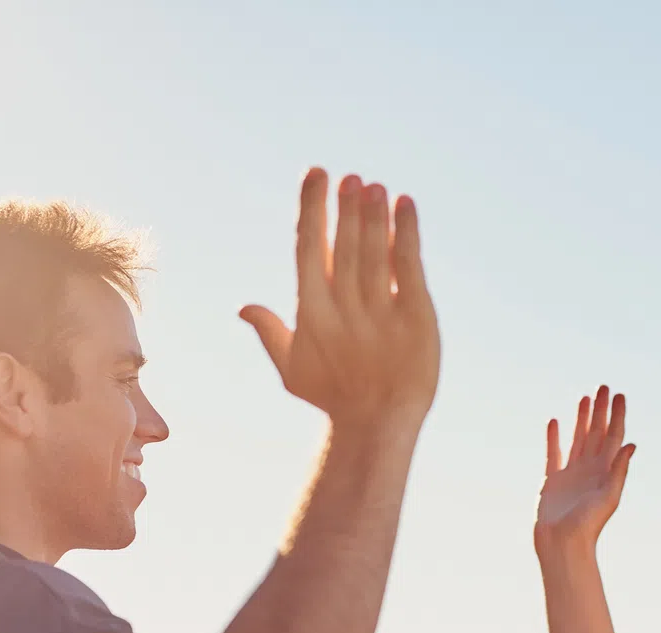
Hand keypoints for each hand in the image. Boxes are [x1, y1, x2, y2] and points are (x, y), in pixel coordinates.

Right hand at [240, 169, 439, 431]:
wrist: (378, 427)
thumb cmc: (332, 399)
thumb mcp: (293, 370)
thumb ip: (271, 333)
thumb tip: (244, 308)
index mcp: (311, 315)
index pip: (307, 249)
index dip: (312, 209)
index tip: (316, 176)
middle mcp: (344, 310)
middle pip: (343, 246)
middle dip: (346, 207)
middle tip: (349, 177)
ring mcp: (381, 315)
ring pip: (374, 253)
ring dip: (374, 215)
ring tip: (374, 186)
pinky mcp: (416, 320)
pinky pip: (409, 268)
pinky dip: (407, 234)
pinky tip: (405, 205)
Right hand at [536, 385, 634, 551]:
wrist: (563, 544)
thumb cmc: (588, 525)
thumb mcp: (609, 497)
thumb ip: (618, 471)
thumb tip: (631, 445)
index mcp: (605, 471)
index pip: (614, 437)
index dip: (617, 416)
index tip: (619, 396)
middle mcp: (590, 469)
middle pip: (597, 433)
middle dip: (601, 411)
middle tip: (604, 387)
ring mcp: (571, 473)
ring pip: (578, 439)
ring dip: (582, 419)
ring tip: (585, 399)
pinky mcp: (552, 480)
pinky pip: (553, 453)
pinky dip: (554, 437)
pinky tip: (555, 422)